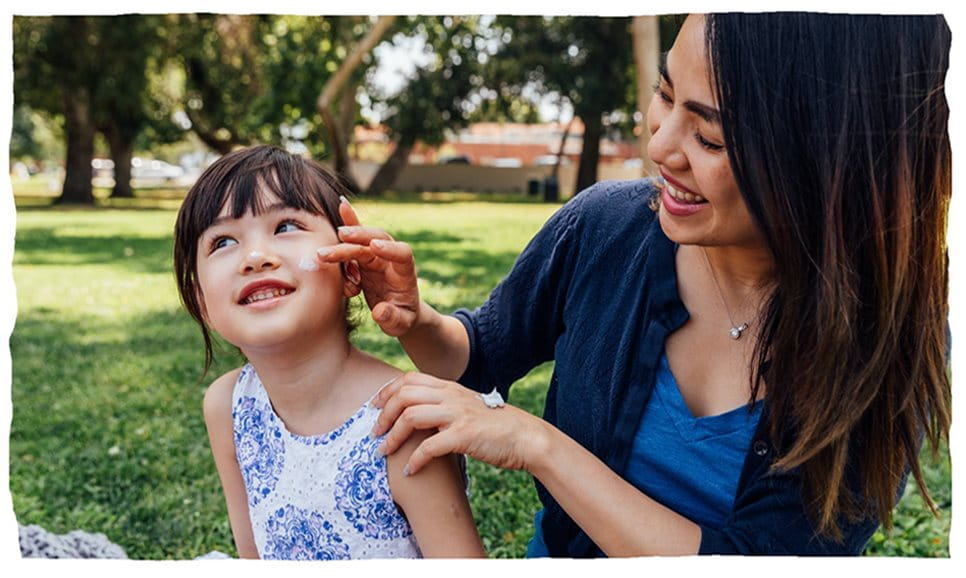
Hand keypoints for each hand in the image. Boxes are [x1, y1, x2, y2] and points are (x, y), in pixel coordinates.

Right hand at [315, 198, 420, 335]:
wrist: (397, 312)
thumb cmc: (402, 317)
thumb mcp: (401, 323)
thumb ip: (393, 318)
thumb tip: (379, 312)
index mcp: (404, 272)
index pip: (402, 253)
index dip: (390, 248)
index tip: (374, 246)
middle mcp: (390, 260)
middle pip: (378, 239)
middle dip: (360, 236)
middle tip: (341, 235)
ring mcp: (376, 257)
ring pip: (361, 242)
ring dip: (342, 245)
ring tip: (322, 255)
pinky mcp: (363, 259)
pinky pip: (353, 245)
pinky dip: (343, 237)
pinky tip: (336, 231)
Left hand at [371, 372, 549, 475]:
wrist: (525, 437)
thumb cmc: (495, 426)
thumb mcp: (467, 407)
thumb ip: (445, 405)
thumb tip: (418, 413)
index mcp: (450, 388)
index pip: (409, 379)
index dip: (387, 391)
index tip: (374, 408)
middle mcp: (451, 396)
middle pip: (404, 395)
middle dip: (383, 414)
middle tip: (374, 432)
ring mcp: (458, 414)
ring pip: (411, 417)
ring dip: (393, 436)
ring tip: (383, 452)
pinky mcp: (465, 435)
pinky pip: (429, 447)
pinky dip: (415, 460)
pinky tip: (409, 471)